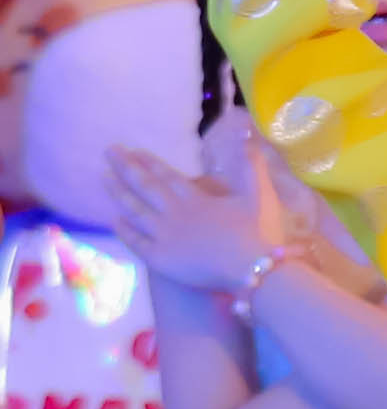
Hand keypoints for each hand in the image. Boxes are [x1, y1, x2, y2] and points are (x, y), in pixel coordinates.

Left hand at [108, 147, 277, 290]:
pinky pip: (136, 242)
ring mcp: (164, 236)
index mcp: (196, 199)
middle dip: (125, 167)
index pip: (167, 176)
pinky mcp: (161, 259)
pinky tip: (114, 220)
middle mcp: (174, 214)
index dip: (150, 162)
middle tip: (109, 151)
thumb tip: (247, 136)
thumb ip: (252, 167)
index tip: (133, 150)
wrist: (251, 272)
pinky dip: (124, 230)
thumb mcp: (260, 196)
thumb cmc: (259, 234)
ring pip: (135, 211)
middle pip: (145, 187)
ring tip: (103, 178)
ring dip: (118, 193)